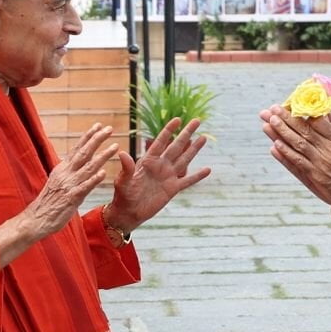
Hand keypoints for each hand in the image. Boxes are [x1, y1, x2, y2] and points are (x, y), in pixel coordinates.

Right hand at [0, 123, 116, 268]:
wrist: (36, 219)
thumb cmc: (49, 203)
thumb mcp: (58, 183)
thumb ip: (67, 173)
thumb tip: (74, 163)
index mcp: (62, 169)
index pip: (76, 149)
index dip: (88, 136)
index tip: (98, 125)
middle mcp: (65, 173)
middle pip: (83, 153)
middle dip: (97, 139)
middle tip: (109, 128)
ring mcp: (68, 185)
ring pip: (88, 167)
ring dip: (102, 156)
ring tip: (115, 146)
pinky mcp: (71, 199)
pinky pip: (84, 187)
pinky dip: (94, 179)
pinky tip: (103, 172)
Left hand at [105, 117, 210, 231]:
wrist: (129, 212)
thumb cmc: (123, 195)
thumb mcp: (123, 181)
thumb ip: (126, 168)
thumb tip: (122, 153)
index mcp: (148, 161)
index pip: (161, 142)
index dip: (169, 130)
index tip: (178, 119)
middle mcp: (160, 166)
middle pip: (176, 146)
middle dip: (186, 133)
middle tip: (197, 121)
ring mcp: (168, 177)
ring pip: (184, 160)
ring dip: (194, 149)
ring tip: (204, 138)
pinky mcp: (173, 189)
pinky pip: (188, 181)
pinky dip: (198, 176)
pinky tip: (208, 170)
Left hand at [260, 105, 330, 215]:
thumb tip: (325, 111)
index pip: (317, 121)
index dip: (302, 111)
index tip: (290, 103)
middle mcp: (328, 150)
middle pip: (304, 131)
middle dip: (287, 118)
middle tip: (272, 109)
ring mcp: (320, 164)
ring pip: (297, 145)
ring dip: (282, 133)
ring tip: (268, 122)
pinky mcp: (314, 177)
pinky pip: (297, 163)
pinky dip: (286, 154)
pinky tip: (274, 145)